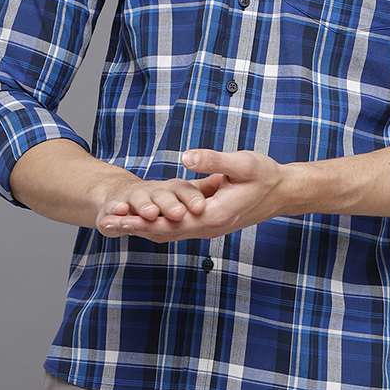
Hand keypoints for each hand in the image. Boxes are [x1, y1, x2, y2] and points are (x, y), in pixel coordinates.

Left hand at [99, 148, 286, 241]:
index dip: (142, 219)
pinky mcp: (208, 222)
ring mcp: (207, 228)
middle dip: (135, 226)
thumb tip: (186, 157)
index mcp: (213, 215)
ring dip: (142, 227)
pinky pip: (177, 228)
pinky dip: (156, 226)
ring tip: (115, 223)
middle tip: (106, 221)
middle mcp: (207, 227)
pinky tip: (141, 221)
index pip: (169, 222)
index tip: (120, 215)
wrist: (283, 192)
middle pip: (164, 231)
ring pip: (169, 232)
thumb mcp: (243, 163)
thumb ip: (214, 161)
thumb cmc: (265, 174)